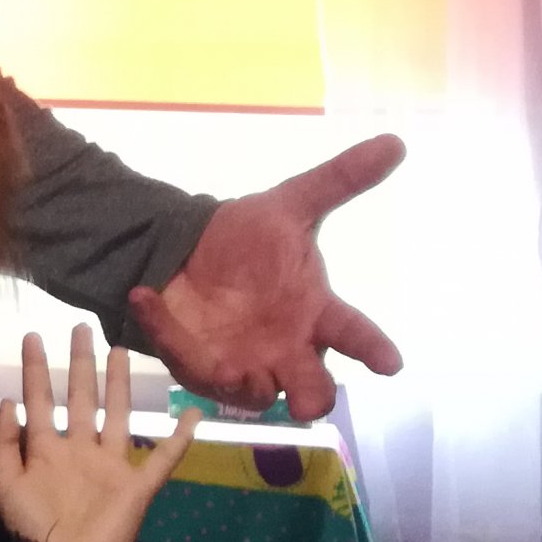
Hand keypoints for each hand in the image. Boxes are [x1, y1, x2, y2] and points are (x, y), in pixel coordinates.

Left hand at [0, 327, 198, 541]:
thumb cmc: (34, 530)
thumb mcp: (5, 485)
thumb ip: (3, 444)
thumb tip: (8, 402)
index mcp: (47, 451)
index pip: (40, 401)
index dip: (36, 371)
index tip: (34, 337)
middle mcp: (80, 450)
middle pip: (81, 399)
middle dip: (80, 365)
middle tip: (81, 328)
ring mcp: (110, 465)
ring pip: (116, 416)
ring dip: (119, 385)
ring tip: (120, 352)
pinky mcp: (137, 485)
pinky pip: (162, 459)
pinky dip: (179, 438)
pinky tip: (192, 415)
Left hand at [128, 135, 405, 421]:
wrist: (189, 249)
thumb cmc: (249, 239)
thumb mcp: (288, 204)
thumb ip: (339, 179)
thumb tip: (395, 142)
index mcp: (315, 312)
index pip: (355, 334)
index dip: (374, 350)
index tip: (390, 363)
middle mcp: (287, 348)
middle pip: (314, 389)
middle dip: (311, 397)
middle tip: (304, 399)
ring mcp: (245, 364)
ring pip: (255, 395)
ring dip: (244, 385)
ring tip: (230, 368)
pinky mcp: (199, 366)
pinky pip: (187, 362)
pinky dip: (165, 332)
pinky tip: (146, 297)